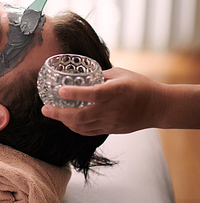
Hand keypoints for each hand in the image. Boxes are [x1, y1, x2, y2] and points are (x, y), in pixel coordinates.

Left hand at [41, 67, 166, 135]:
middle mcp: (112, 108)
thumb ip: (99, 75)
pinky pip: (89, 131)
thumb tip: (80, 75)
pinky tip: (66, 121)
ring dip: (64, 121)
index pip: (93, 94)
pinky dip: (75, 127)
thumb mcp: (120, 73)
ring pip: (83, 126)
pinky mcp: (112, 130)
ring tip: (51, 114)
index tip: (60, 91)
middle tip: (44, 109)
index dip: (75, 94)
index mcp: (116, 91)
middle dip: (59, 114)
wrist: (158, 106)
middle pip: (82, 116)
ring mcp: (111, 122)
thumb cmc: (139, 85)